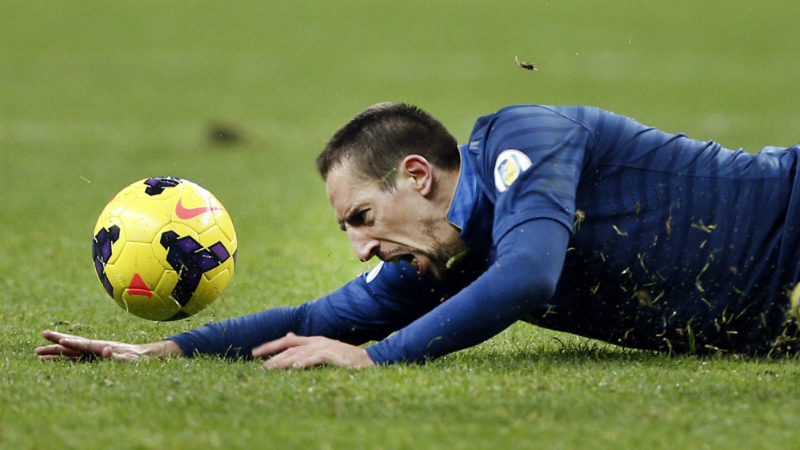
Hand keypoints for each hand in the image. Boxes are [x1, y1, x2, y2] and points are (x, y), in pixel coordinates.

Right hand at [35, 330, 181, 361]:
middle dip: (58, 340)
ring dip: (55, 351)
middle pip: (73, 343)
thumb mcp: (130, 359)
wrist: (141, 356)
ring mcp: (91, 352)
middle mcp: (94, 347)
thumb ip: (117, 357)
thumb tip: (106, 352)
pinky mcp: (90, 357)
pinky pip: (73, 358)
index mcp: (103, 346)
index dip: (74, 343)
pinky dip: (61, 357)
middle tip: (43, 335)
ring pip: (70, 351)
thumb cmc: (136, 359)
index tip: (61, 341)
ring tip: (38, 352)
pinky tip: (49, 359)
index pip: (85, 344)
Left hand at [252, 333, 373, 368]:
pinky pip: (316, 358)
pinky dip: (305, 362)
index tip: (254, 352)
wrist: (368, 361)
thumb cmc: (345, 359)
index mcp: (314, 340)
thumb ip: (308, 347)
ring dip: (283, 362)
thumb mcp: (324, 350)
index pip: (288, 341)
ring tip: (270, 369)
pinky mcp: (333, 354)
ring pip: (299, 353)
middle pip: (290, 347)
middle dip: (272, 356)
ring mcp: (325, 347)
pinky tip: (295, 368)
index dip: (270, 345)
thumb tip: (290, 338)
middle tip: (258, 366)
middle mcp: (317, 341)